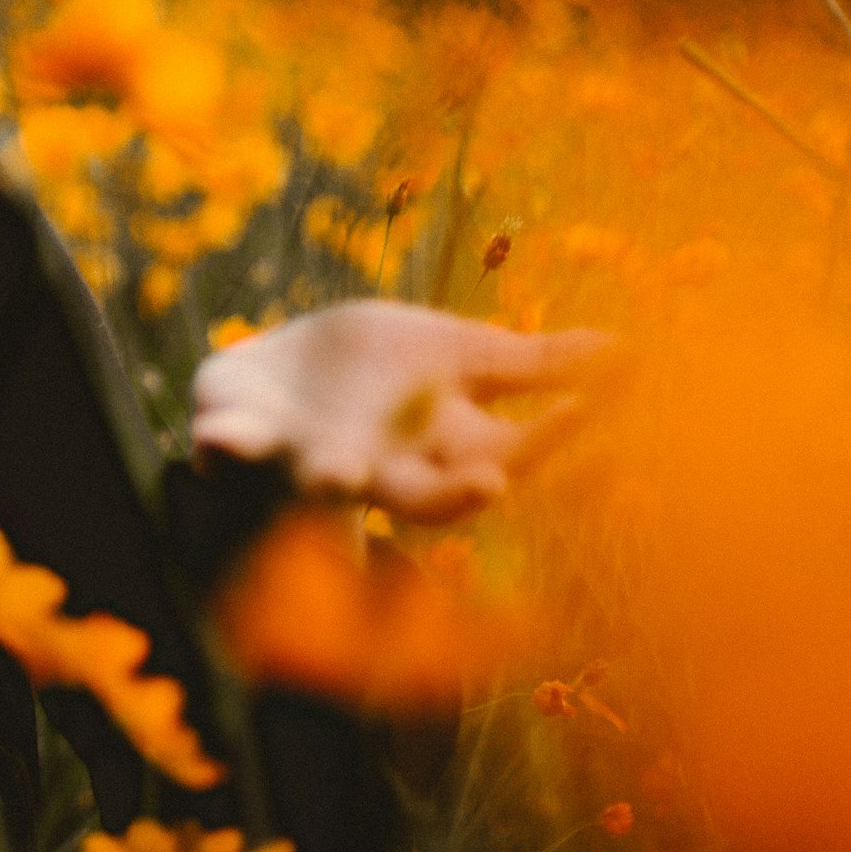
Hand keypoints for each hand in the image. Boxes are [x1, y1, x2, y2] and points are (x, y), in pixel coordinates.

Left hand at [191, 299, 611, 523]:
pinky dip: (223, 446)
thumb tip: (639, 353)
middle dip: (456, 496)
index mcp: (439, 448)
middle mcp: (381, 469)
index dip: (553, 444)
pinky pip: (229, 448)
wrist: (277, 367)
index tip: (594, 417)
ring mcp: (305, 458)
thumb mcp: (459, 355)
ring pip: (323, 485)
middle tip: (492, 486)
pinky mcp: (242, 436)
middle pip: (426, 499)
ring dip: (330, 481)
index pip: (509, 459)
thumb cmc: (379, 371)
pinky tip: (212, 442)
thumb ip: (537, 364)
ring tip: (339, 474)